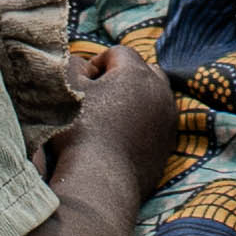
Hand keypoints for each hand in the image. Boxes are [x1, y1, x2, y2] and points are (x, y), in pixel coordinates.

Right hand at [43, 35, 181, 194]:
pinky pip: (158, 121)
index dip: (97, 63)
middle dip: (123, 77)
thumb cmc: (79, 131)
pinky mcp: (168, 143)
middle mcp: (159, 91)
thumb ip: (72, 65)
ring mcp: (168, 118)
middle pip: (144, 70)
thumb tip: (83, 65)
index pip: (118, 53)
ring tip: (111, 114)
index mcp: (136, 73)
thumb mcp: (66, 89)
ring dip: (136, 98)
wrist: (99, 181)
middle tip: (99, 95)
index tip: (82, 84)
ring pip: (154, 96)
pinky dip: (143, 122)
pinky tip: (122, 135)